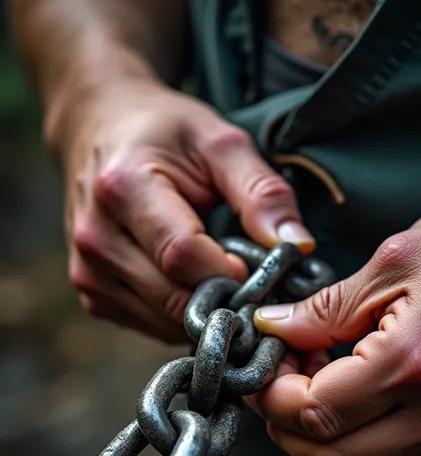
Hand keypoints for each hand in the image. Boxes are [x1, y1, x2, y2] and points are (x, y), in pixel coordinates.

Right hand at [59, 77, 313, 340]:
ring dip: (204, 311)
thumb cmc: (164, 133)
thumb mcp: (220, 144)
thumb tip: (298, 247)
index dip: (230, 271)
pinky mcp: (92, 293)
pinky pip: (150, 325)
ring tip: (219, 277)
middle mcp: (96, 238)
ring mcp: (88, 271)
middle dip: (223, 298)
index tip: (255, 263)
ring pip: (164, 321)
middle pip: (173, 297)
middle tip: (248, 278)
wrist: (100, 130)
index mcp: (122, 189)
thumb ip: (261, 192)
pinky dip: (180, 315)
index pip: (183, 255)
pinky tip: (191, 284)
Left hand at [249, 199, 420, 455]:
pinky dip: (368, 444)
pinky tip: (359, 404)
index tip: (263, 370)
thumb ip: (328, 306)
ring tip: (316, 389)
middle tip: (278, 384)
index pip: (315, 411)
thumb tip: (273, 329)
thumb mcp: (399, 259)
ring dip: (326, 439)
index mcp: (415, 362)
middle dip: (289, 426)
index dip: (273, 396)